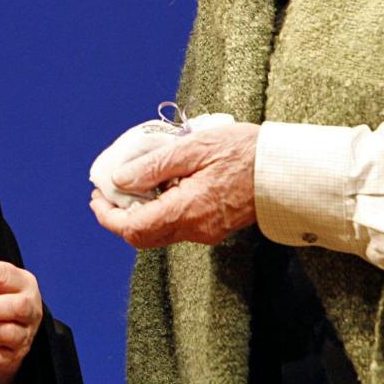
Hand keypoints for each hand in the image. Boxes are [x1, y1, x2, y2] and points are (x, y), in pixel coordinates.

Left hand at [90, 122, 259, 247]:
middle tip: (107, 191)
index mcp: (186, 211)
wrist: (286, 170)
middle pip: (144, 236)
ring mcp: (207, 230)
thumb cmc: (243, 152)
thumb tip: (120, 180)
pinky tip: (160, 185)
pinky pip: (179, 224)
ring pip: (160, 231)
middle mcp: (195, 229)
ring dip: (140, 212)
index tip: (96, 198)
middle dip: (119, 216)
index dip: (109, 217)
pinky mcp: (216, 225)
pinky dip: (160, 209)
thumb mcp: (193, 148)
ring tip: (131, 182)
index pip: (134, 229)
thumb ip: (154, 166)